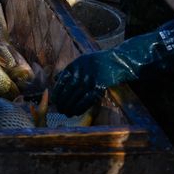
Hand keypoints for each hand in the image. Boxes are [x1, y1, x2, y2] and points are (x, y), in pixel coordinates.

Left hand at [52, 21, 173, 114]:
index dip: (57, 92)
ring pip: (77, 95)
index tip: (55, 100)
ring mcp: (91, 77)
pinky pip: (88, 99)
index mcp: (76, 64)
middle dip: (63, 101)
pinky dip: (81, 107)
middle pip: (69, 89)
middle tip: (59, 109)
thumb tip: (56, 78)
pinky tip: (77, 112)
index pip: (62, 80)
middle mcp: (82, 70)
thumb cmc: (100, 62)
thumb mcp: (83, 61)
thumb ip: (71, 70)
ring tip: (67, 113)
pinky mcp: (100, 85)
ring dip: (70, 106)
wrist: (119, 61)